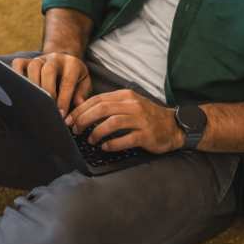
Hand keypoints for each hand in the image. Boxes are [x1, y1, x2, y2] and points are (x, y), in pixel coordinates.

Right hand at [10, 52, 91, 115]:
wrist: (64, 60)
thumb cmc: (74, 78)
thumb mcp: (84, 83)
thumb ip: (82, 94)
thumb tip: (78, 106)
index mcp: (72, 64)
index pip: (68, 81)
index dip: (64, 99)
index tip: (60, 115)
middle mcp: (55, 58)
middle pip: (49, 71)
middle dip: (47, 92)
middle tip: (47, 110)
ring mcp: (39, 58)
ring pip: (33, 67)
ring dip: (33, 86)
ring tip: (33, 103)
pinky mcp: (26, 60)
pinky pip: (18, 64)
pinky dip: (16, 76)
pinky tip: (18, 92)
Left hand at [64, 89, 182, 153]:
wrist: (173, 126)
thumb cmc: (147, 117)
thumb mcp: (129, 105)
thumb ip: (110, 106)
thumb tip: (83, 112)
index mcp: (126, 96)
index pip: (98, 99)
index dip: (81, 110)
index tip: (69, 119)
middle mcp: (133, 105)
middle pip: (102, 109)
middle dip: (84, 119)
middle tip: (75, 129)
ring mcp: (140, 120)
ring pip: (112, 122)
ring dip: (96, 132)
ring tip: (90, 140)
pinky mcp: (146, 134)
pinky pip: (125, 139)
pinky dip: (112, 144)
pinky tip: (105, 147)